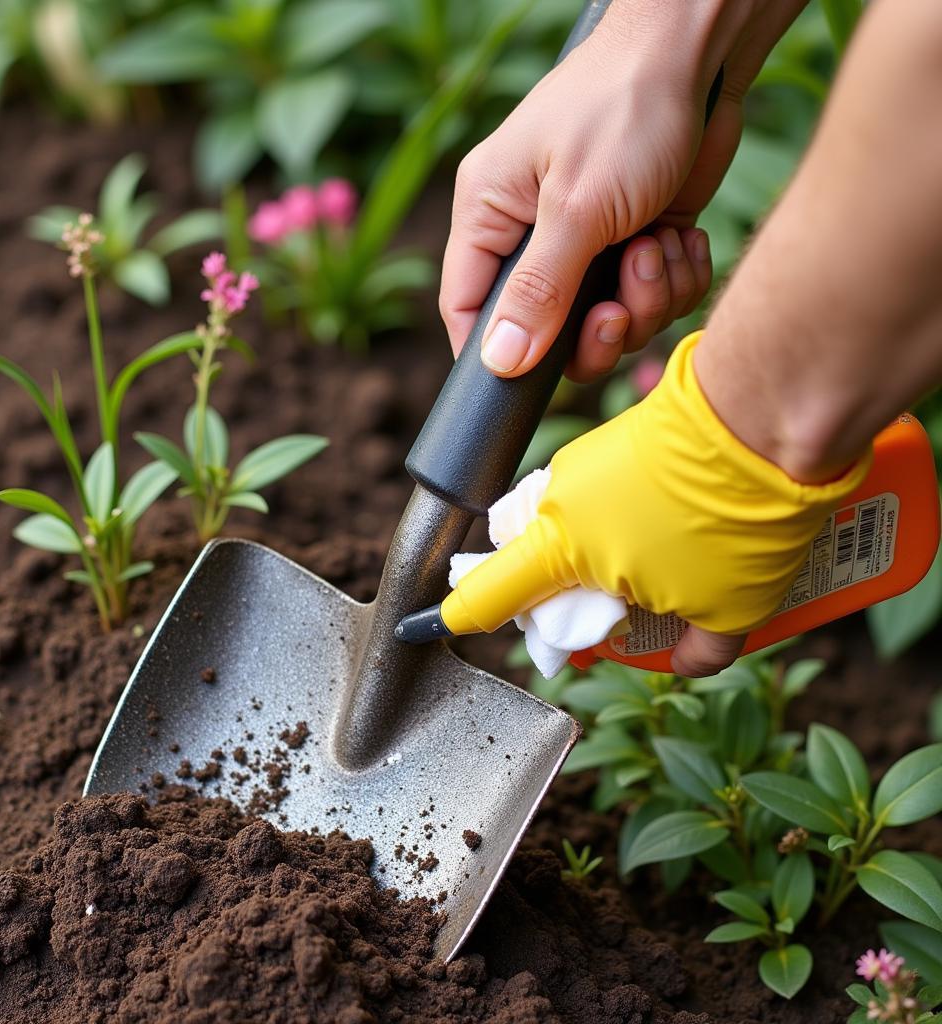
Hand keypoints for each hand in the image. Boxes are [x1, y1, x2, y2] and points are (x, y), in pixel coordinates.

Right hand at [425, 334, 870, 674]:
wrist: (766, 411)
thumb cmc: (737, 522)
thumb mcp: (728, 612)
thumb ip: (696, 653)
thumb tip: (683, 663)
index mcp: (559, 549)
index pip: (486, 594)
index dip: (457, 617)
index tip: (430, 626)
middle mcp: (558, 500)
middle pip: (531, 558)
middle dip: (558, 591)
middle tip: (611, 615)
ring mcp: (585, 462)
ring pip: (571, 523)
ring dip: (599, 552)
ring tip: (667, 566)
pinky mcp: (614, 435)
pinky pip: (599, 491)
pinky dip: (622, 517)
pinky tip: (679, 526)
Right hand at [440, 0, 806, 380]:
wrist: (704, 52)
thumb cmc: (625, 108)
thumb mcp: (576, 208)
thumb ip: (537, 292)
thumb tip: (498, 362)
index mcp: (490, 215)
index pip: (466, 308)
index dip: (493, 354)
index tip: (527, 381)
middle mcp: (532, 233)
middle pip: (547, 332)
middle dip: (596, 330)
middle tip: (620, 305)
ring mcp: (588, 240)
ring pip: (608, 321)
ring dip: (647, 299)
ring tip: (657, 244)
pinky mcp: (637, 239)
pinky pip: (652, 298)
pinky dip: (675, 279)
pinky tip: (682, 238)